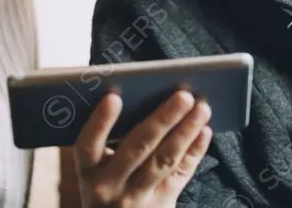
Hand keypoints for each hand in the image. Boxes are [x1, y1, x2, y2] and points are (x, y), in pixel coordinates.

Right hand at [74, 90, 212, 207]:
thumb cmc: (104, 190)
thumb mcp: (94, 171)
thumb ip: (105, 143)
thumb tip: (131, 97)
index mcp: (88, 172)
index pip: (88, 146)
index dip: (100, 122)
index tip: (114, 97)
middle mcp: (110, 186)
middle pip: (138, 148)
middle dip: (163, 119)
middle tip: (183, 95)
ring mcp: (138, 197)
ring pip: (164, 160)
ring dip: (186, 131)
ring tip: (201, 108)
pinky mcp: (162, 204)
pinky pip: (181, 174)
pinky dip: (195, 150)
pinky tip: (204, 131)